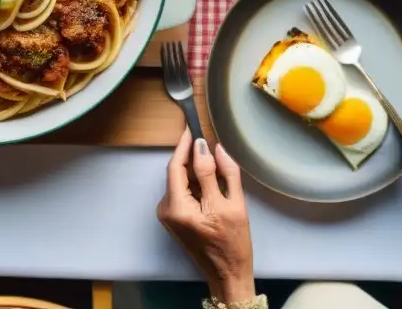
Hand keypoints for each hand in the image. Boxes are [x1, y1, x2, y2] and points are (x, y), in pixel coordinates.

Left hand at [157, 130, 254, 303]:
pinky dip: (193, 182)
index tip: (191, 128)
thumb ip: (224, 173)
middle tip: (203, 138)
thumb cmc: (233, 243)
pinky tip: (207, 181)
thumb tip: (212, 147)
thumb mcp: (234, 205)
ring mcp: (167, 215)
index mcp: (179, 207)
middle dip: (190, 155)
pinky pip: (180, 191)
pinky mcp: (171, 217)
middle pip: (176, 172)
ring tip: (212, 161)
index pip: (176, 166)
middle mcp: (167, 210)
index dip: (184, 145)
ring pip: (179, 180)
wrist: (227, 274)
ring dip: (193, 169)